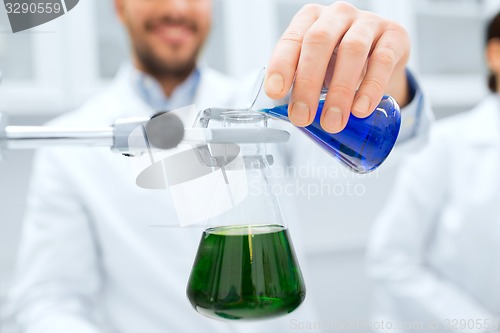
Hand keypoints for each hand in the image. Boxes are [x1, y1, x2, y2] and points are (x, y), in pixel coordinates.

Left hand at [264, 1, 409, 132]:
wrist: (380, 58)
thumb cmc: (338, 64)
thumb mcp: (315, 70)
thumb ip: (299, 85)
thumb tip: (285, 115)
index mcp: (310, 19)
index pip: (292, 39)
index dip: (281, 65)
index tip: (275, 93)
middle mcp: (337, 15)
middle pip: (319, 41)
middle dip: (308, 82)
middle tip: (302, 117)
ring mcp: (368, 21)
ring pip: (352, 50)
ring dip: (340, 90)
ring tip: (333, 122)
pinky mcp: (395, 35)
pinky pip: (383, 59)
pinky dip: (372, 87)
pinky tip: (361, 110)